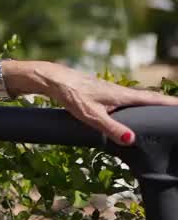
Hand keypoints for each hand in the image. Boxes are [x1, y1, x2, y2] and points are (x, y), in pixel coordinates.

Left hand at [37, 64, 177, 145]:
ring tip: (164, 109)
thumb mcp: (91, 115)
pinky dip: (138, 102)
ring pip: (137, 97)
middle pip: (148, 97)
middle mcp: (120, 91)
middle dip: (164, 102)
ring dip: (152, 101)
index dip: (169, 103)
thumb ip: (110, 128)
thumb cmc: (71, 95)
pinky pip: (127, 98)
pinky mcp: (102, 92)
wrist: (53, 79)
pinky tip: (135, 108)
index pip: (152, 99)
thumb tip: (131, 140)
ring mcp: (111, 91)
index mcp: (122, 95)